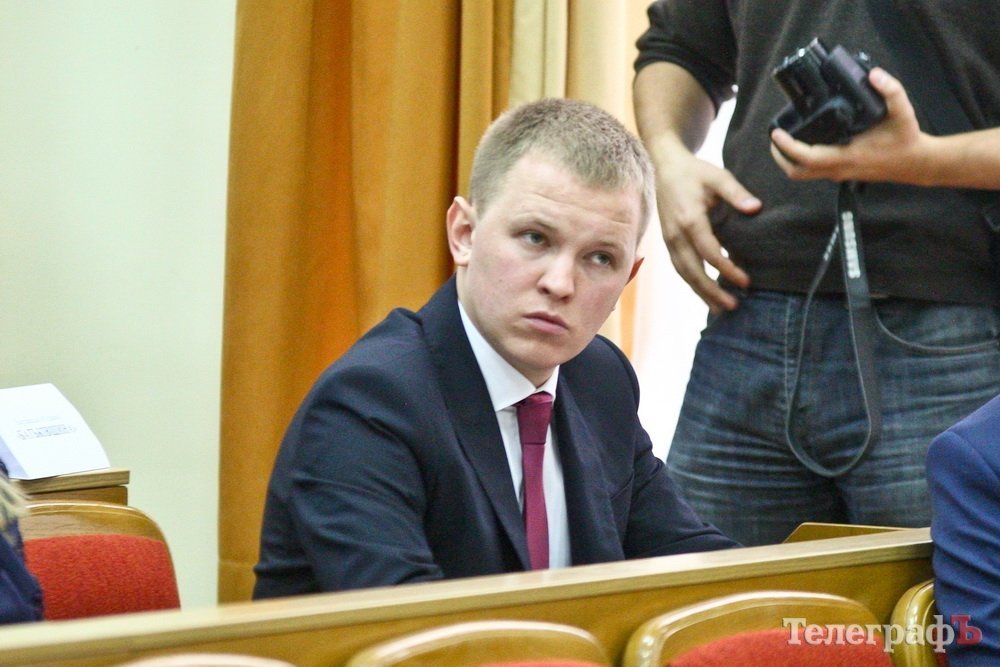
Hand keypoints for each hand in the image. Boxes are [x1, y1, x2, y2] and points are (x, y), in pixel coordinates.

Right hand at [653, 144, 758, 311]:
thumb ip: (736, 192)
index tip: (746, 281)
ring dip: (701, 293)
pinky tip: (707, 293)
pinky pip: (680, 268)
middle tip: (733, 306)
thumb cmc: (694, 172)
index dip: (727, 269)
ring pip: (684, 274)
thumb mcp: (717, 176)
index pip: (709, 252)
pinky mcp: (669, 242)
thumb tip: (755, 208)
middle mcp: (676, 234)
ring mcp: (669, 240)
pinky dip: (693, 283)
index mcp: (689, 219)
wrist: (665, 167)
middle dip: (712, 291)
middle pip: (693, 271)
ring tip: (720, 308)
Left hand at [769, 68, 925, 182]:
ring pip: (802, 174)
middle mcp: (839, 168)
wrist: (916, 164)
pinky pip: (812, 171)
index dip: (788, 147)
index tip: (776, 133)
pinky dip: (801, 160)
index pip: (808, 157)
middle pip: (797, 172)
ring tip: (782, 140)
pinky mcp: (840, 173)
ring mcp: (838, 174)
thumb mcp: (903, 111)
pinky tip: (802, 143)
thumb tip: (874, 74)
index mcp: (848, 155)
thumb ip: (891, 91)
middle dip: (780, 156)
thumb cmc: (906, 139)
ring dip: (788, 160)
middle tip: (774, 137)